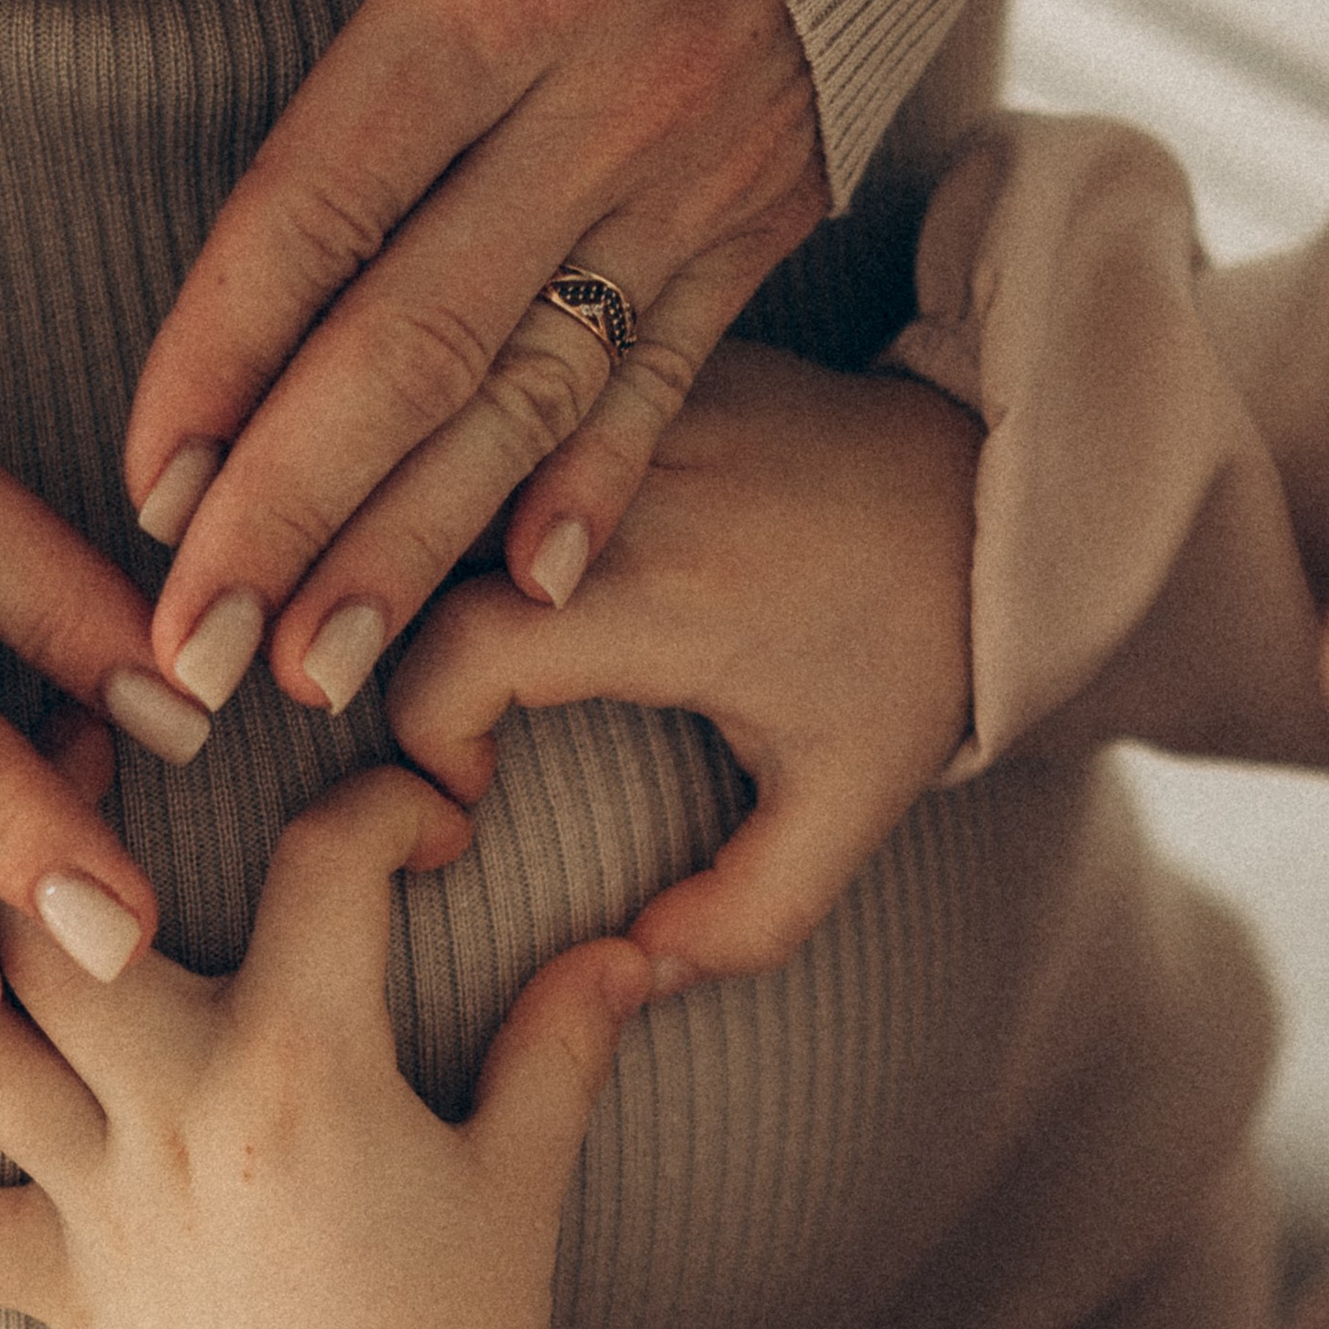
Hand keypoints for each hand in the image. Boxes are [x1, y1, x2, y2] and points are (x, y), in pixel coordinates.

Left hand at [0, 750, 649, 1328]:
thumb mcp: (526, 1178)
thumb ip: (565, 1041)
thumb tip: (629, 940)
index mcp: (309, 1066)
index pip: (329, 869)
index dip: (385, 808)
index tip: (424, 818)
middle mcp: (182, 1113)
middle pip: (80, 924)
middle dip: (57, 809)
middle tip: (60, 730)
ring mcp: (107, 1204)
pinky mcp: (66, 1291)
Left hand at [80, 0, 827, 715]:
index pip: (326, 198)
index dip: (228, 348)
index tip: (147, 483)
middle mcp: (596, 105)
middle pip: (420, 340)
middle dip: (296, 510)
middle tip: (196, 655)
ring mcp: (692, 183)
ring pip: (534, 396)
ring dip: (420, 546)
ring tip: (317, 670)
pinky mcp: (761, 226)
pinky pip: (671, 384)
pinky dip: (594, 494)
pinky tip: (519, 599)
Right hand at [387, 343, 978, 987]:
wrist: (985, 482)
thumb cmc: (909, 652)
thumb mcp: (850, 806)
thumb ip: (743, 918)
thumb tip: (622, 978)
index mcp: (669, 593)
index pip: (457, 653)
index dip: (425, 739)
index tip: (466, 793)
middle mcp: (624, 480)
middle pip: (399, 538)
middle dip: (343, 623)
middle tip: (350, 696)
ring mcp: (611, 396)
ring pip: (418, 457)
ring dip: (369, 540)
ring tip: (353, 617)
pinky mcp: (611, 351)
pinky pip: (470, 405)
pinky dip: (420, 469)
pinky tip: (405, 526)